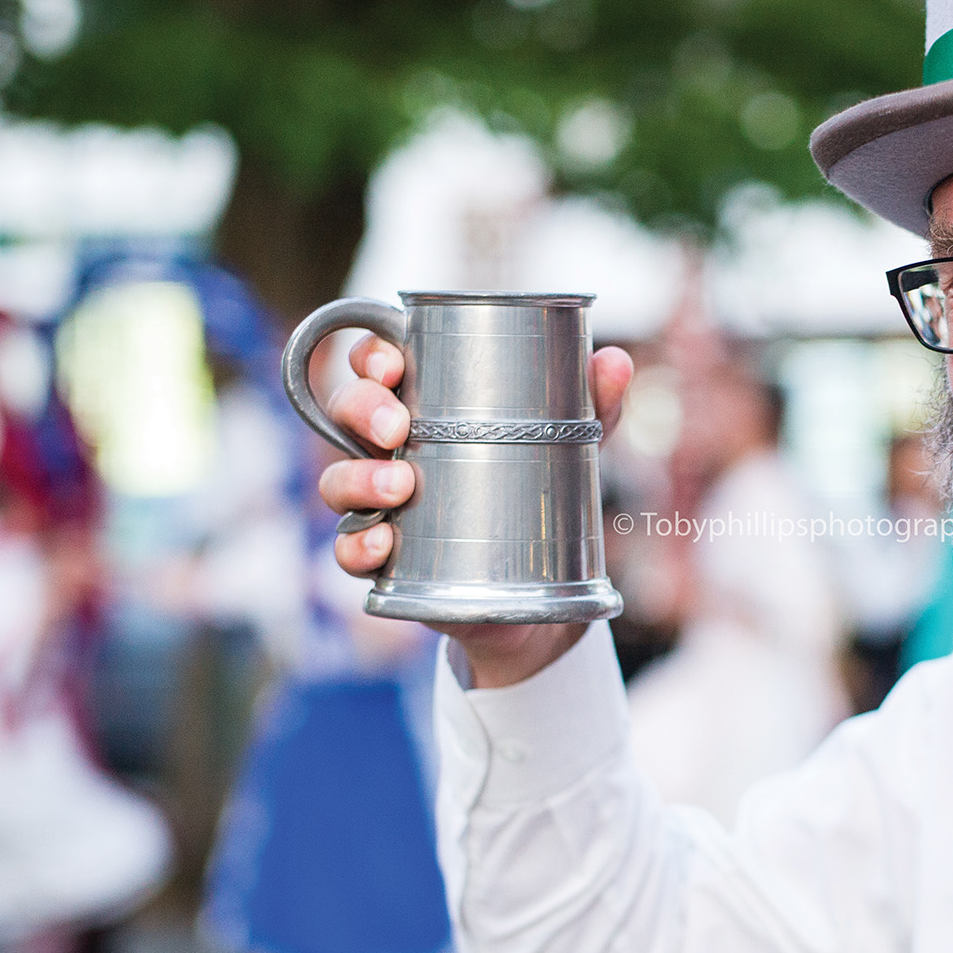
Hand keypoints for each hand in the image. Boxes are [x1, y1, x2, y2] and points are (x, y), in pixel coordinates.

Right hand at [319, 336, 634, 687]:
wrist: (541, 598)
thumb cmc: (544, 498)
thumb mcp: (575, 448)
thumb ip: (594, 403)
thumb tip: (615, 360)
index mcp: (425, 404)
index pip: (376, 362)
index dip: (372, 354)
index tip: (396, 363)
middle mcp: (390, 449)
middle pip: (346, 409)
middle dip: (363, 408)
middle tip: (398, 427)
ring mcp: (380, 505)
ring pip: (338, 481)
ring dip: (359, 478)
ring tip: (402, 487)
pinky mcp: (384, 561)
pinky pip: (348, 549)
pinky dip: (358, 545)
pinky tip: (385, 542)